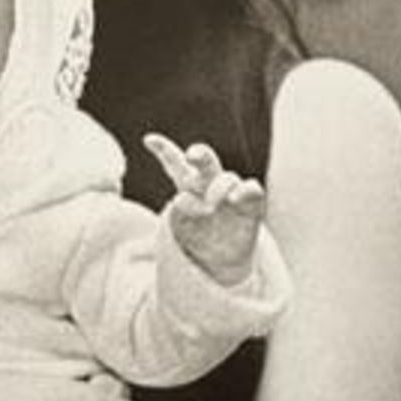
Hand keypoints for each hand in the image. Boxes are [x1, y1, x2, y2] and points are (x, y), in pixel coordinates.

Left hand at [145, 132, 265, 286]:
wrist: (224, 259)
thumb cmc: (199, 239)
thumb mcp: (181, 228)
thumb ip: (179, 211)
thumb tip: (181, 197)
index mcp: (189, 187)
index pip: (176, 165)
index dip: (164, 150)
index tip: (148, 140)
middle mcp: (210, 185)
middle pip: (206, 161)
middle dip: (200, 154)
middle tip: (191, 155)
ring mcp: (231, 193)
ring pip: (227, 179)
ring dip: (218, 189)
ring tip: (211, 205)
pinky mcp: (251, 204)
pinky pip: (251, 189)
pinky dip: (244, 191)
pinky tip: (234, 199)